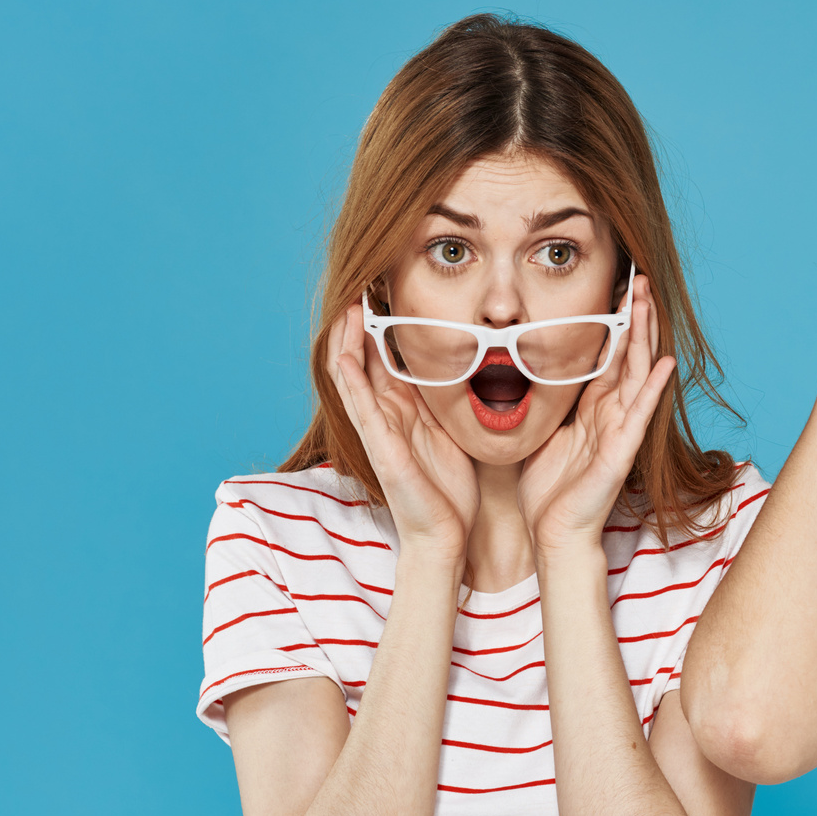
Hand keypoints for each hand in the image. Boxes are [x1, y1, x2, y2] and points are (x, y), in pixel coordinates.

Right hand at [326, 302, 477, 560]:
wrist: (445, 533)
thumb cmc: (450, 486)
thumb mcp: (454, 428)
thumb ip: (451, 397)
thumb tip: (469, 361)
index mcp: (403, 407)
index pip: (383, 355)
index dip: (380, 322)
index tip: (385, 287)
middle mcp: (384, 413)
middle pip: (362, 356)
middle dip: (359, 321)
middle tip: (362, 282)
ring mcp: (377, 428)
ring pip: (351, 373)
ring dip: (346, 339)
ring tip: (349, 304)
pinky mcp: (378, 445)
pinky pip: (358, 404)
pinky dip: (350, 375)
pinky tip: (347, 351)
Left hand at [518, 275, 678, 560]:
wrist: (554, 534)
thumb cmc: (548, 489)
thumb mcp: (542, 431)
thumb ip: (545, 401)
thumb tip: (522, 368)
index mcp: (591, 408)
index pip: (607, 355)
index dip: (613, 321)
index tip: (616, 287)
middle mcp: (611, 414)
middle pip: (627, 354)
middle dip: (633, 316)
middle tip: (638, 278)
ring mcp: (620, 431)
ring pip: (635, 373)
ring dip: (643, 336)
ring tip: (646, 301)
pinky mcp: (621, 452)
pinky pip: (639, 414)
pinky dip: (652, 388)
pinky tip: (663, 364)